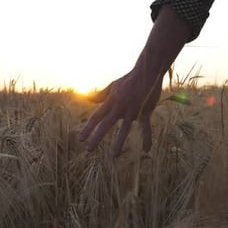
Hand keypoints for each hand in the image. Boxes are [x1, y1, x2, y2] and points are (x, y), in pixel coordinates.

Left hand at [78, 5, 189, 156]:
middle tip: (88, 149)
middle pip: (105, 125)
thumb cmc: (129, 80)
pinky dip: (147, 139)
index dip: (88, 128)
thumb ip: (100, 95)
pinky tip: (146, 150)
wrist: (146, 72)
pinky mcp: (144, 111)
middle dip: (96, 137)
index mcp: (111, 102)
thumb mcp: (113, 87)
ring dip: (118, 143)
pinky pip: (145, 128)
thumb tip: (87, 98)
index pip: (96, 117)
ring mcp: (132, 110)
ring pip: (124, 129)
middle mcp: (119, 107)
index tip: (80, 139)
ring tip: (113, 155)